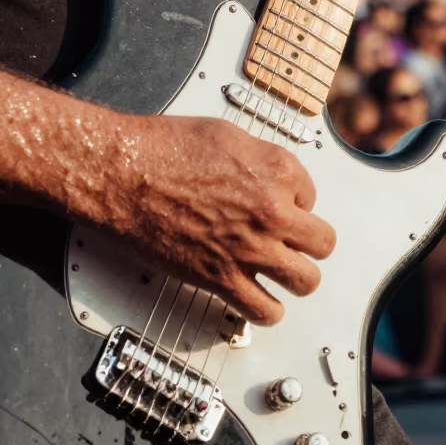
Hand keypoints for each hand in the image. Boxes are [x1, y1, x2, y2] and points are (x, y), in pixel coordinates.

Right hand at [71, 114, 335, 326]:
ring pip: (306, 280)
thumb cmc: (163, 147)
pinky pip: (264, 310)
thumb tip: (271, 172)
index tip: (278, 203)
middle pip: (321, 241)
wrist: (124, 174)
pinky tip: (261, 301)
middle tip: (293, 241)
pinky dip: (267, 310)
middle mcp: (272, 210)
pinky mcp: (221, 278)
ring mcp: (249, 248)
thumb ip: (259, 157)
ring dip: (297, 277)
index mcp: (276, 169)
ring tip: (285, 274)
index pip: (311, 195)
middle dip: (308, 240)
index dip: (294, 200)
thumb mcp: (225, 134)